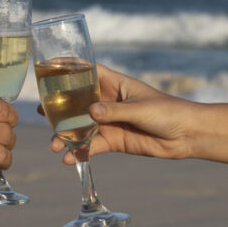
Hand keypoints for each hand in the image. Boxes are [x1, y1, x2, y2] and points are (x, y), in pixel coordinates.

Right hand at [49, 64, 198, 164]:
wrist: (187, 135)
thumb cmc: (168, 112)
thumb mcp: (140, 109)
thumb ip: (114, 111)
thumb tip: (90, 112)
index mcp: (115, 84)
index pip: (88, 71)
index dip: (68, 68)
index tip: (47, 67)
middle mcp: (109, 102)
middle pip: (77, 101)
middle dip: (59, 107)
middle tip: (40, 113)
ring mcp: (110, 122)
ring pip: (81, 127)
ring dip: (66, 135)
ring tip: (54, 146)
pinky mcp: (115, 141)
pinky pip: (92, 145)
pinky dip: (80, 152)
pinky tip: (69, 159)